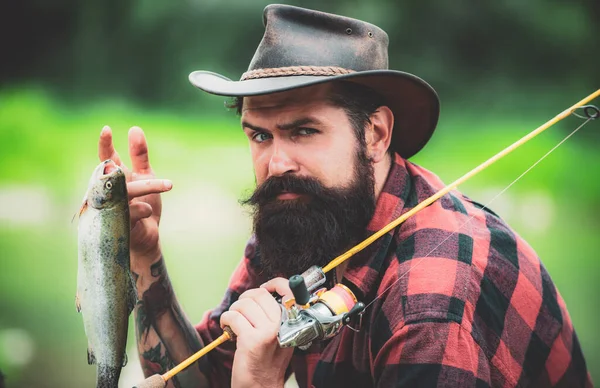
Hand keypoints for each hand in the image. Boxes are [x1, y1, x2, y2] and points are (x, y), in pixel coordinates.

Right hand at [98, 126, 171, 267]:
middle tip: (168, 183)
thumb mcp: (145, 177)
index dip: (105, 145)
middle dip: (145, 179)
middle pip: (119, 178)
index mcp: (114, 180)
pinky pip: (130, 212)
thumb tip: (134, 129)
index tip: (106, 129)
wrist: (145, 240)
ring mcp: (110, 208)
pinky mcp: (117, 224)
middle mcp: (108, 192)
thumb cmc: (142, 207)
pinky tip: (148, 212)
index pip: (106, 160)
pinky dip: (142, 209)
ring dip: (149, 189)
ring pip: (127, 193)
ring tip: (168, 187)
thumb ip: (139, 156)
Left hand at [220, 278, 293, 387]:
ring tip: (235, 324)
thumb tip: (263, 291)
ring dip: (234, 311)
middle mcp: (283, 324)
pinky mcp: (251, 340)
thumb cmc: (267, 359)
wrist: (261, 385)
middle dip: (245, 300)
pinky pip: (233, 316)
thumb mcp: (280, 334)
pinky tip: (228, 329)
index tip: (264, 288)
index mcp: (292, 321)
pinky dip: (225, 320)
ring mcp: (268, 332)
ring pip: (243, 304)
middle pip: (259, 294)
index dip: (273, 284)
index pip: (288, 290)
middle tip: (242, 312)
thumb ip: (276, 314)